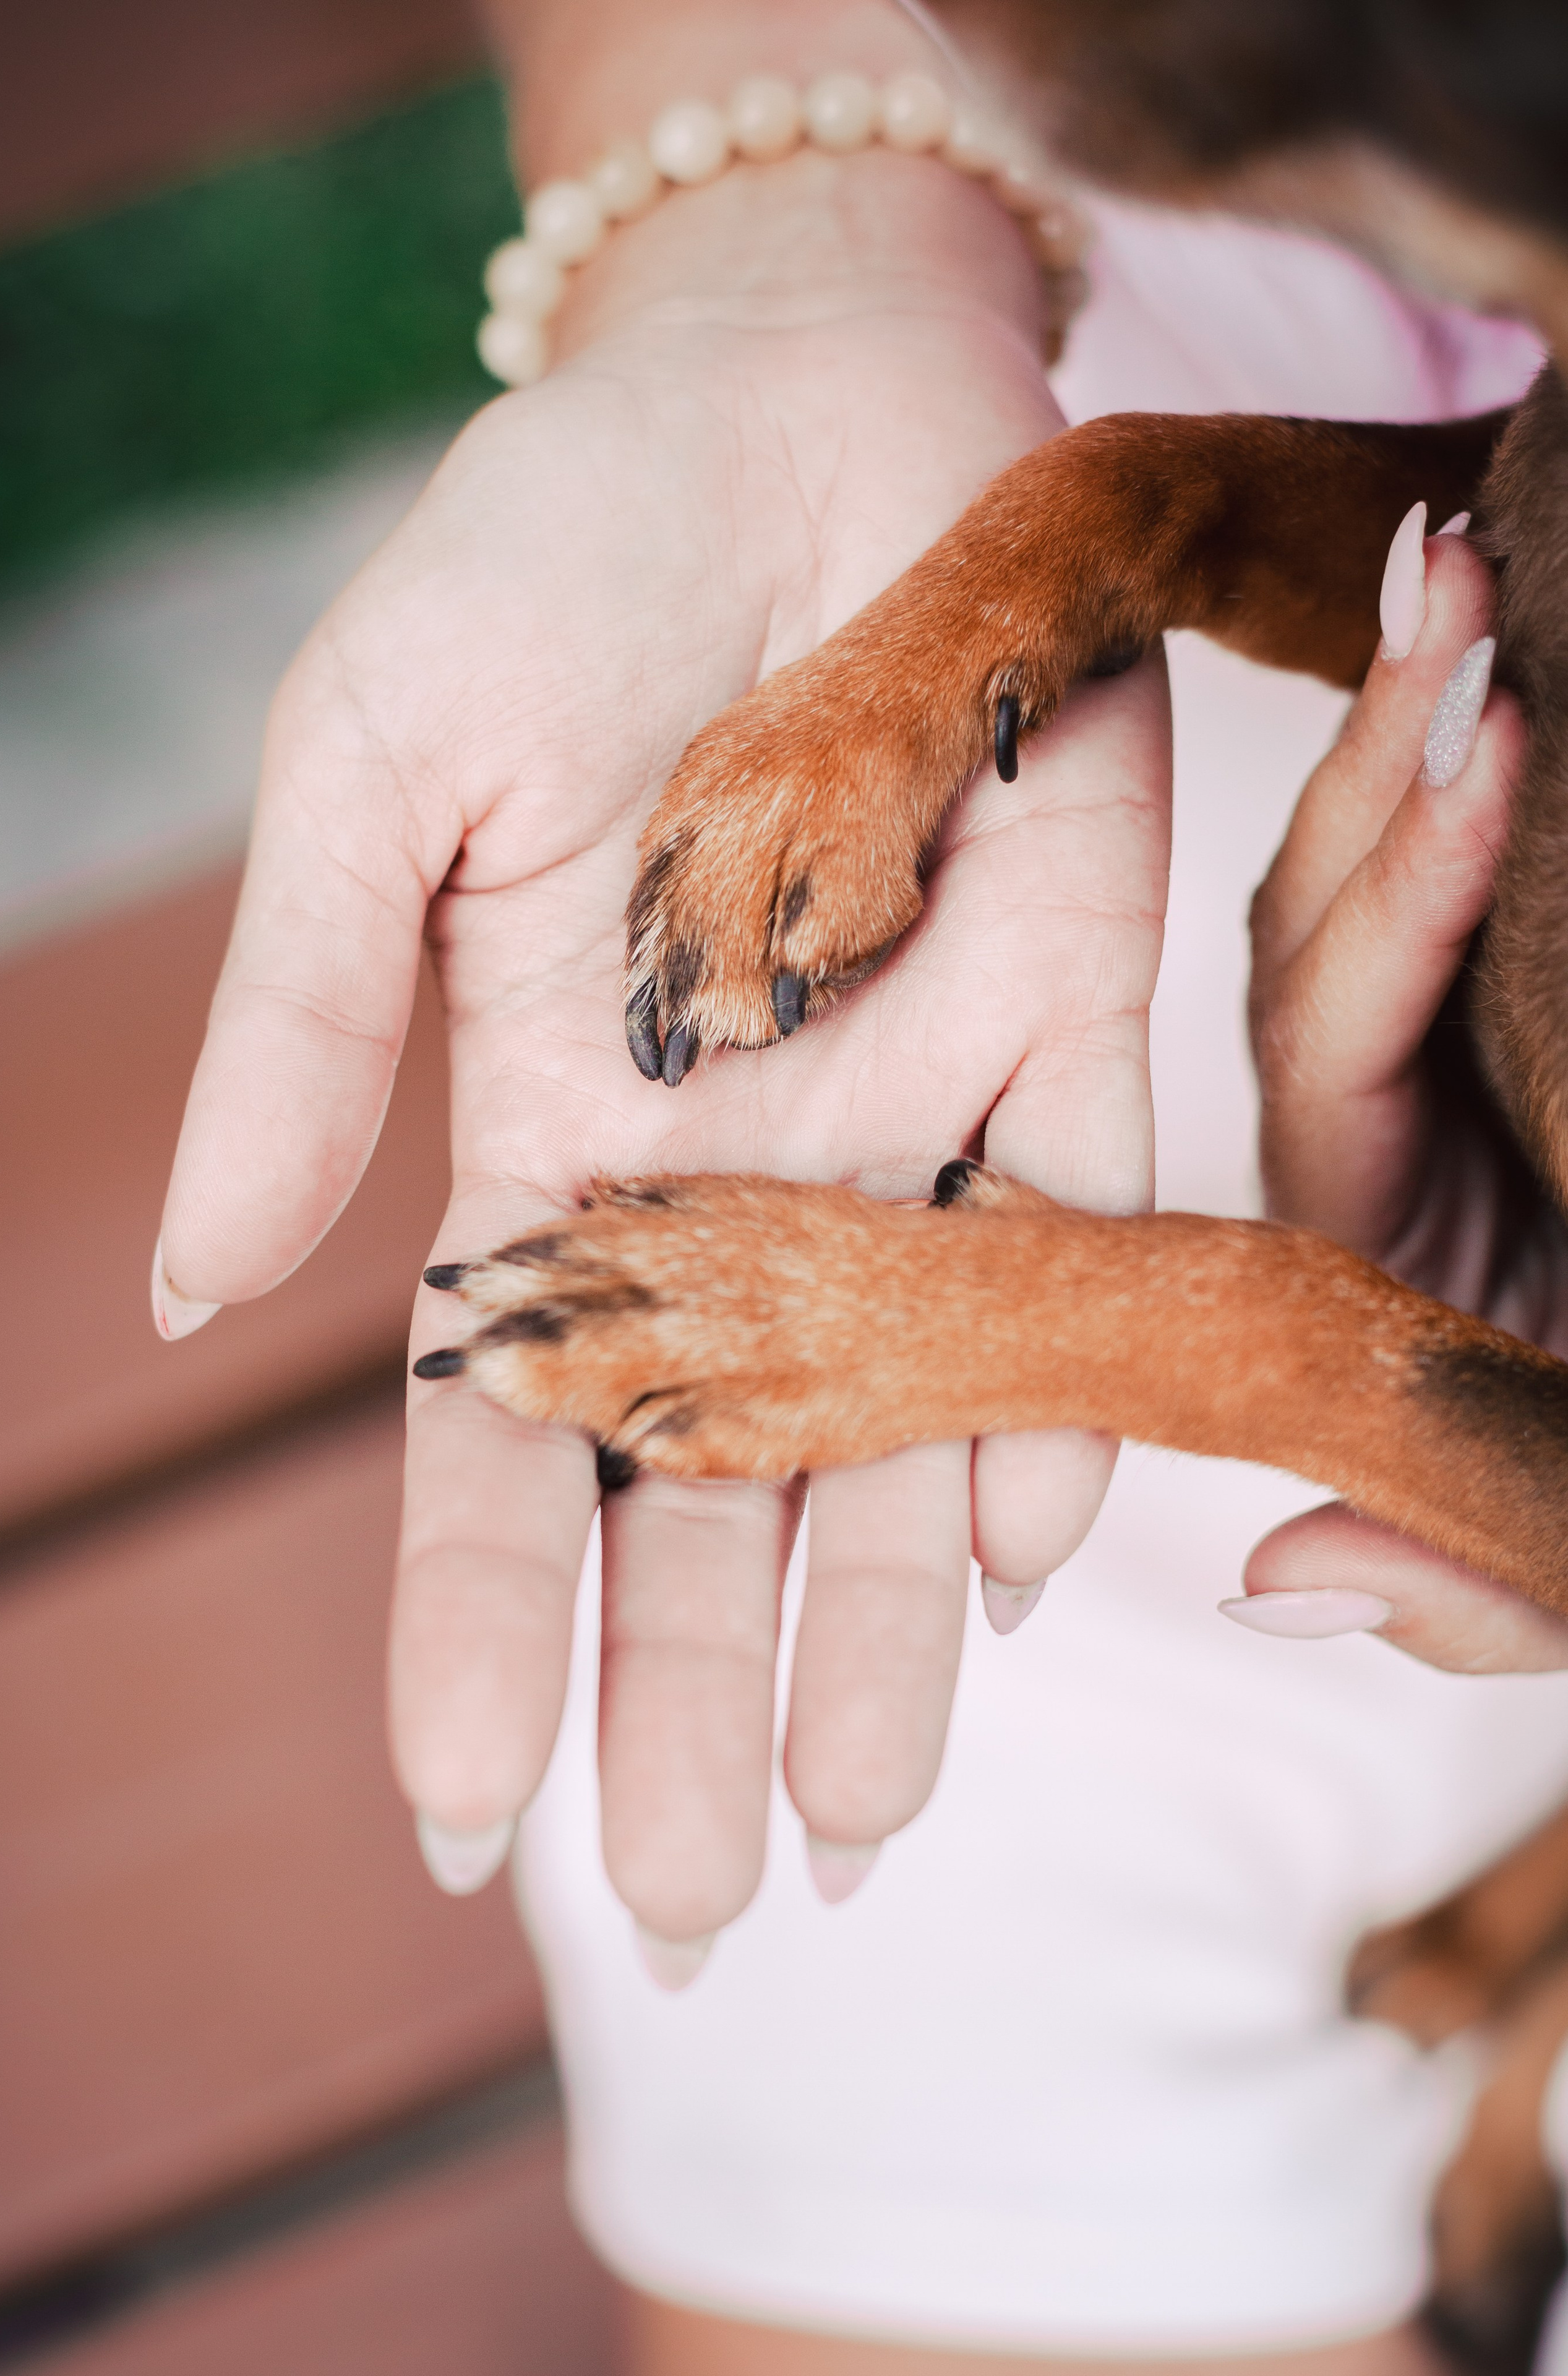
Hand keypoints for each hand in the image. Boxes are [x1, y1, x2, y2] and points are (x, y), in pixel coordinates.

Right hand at [156, 150, 1170, 1947]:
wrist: (795, 397)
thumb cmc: (554, 551)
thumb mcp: (372, 769)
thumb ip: (304, 1023)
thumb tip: (186, 1283)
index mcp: (550, 1130)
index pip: (500, 1425)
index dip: (471, 1617)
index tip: (458, 1808)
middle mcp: (732, 1166)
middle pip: (707, 1475)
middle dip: (690, 1690)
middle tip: (693, 1914)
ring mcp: (904, 1105)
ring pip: (897, 1416)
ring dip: (878, 1622)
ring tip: (861, 1830)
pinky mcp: (1068, 1010)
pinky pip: (1075, 1236)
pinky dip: (1052, 1383)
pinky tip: (1022, 1549)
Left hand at [1235, 512, 1567, 1670]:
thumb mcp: (1554, 1554)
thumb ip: (1467, 1574)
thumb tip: (1272, 1578)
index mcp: (1354, 1231)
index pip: (1337, 1035)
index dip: (1404, 898)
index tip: (1490, 750)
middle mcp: (1357, 1122)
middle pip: (1325, 909)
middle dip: (1391, 742)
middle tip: (1452, 564)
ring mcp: (1412, 1053)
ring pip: (1372, 862)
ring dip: (1417, 712)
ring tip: (1466, 547)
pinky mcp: (1477, 1008)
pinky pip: (1436, 867)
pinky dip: (1463, 767)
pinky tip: (1507, 647)